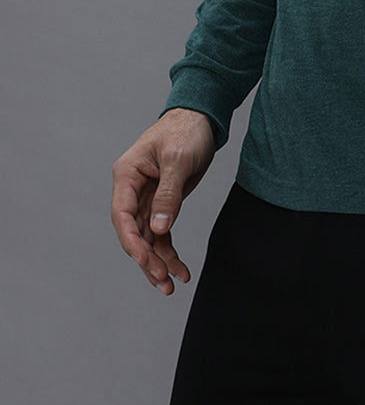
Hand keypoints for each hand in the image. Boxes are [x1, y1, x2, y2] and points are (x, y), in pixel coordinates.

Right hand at [111, 108, 215, 294]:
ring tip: (171, 286)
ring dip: (158, 262)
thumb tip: (158, 229)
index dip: (132, 241)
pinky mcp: (162, 204)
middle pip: (133, 232)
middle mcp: (132, 189)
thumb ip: (168, 193)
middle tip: (163, 281)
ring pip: (147, 238)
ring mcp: (146, 198)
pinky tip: (180, 271)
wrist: (202, 118)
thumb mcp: (178, 159)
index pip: (122, 215)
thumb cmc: (186, 130)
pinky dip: (169, 252)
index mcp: (127, 174)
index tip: (146, 260)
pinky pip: (162, 234)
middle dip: (147, 259)